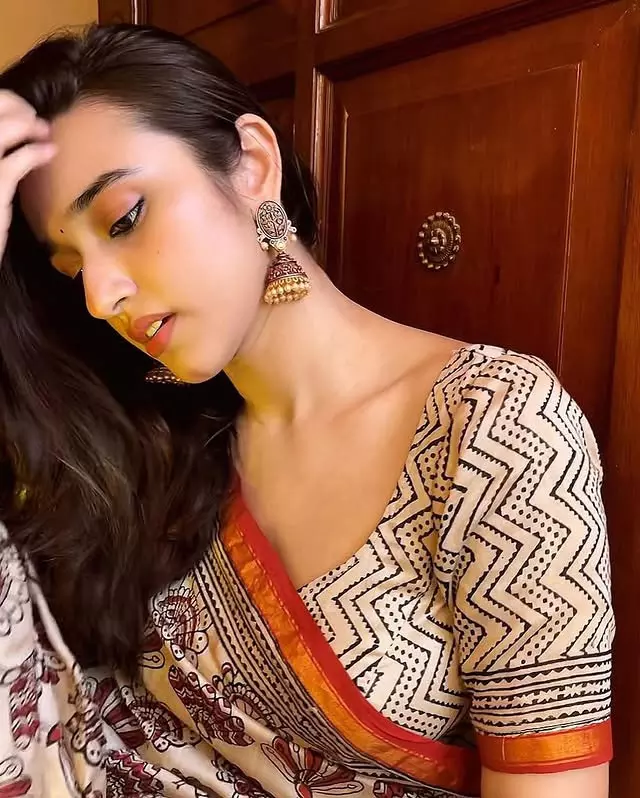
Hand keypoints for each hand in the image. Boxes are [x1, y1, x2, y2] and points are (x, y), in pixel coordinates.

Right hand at [0, 90, 55, 259]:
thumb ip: (0, 152)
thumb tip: (19, 128)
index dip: (4, 101)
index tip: (21, 109)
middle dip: (15, 107)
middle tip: (35, 118)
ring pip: (1, 129)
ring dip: (26, 124)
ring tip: (43, 131)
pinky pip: (16, 161)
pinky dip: (36, 153)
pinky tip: (49, 152)